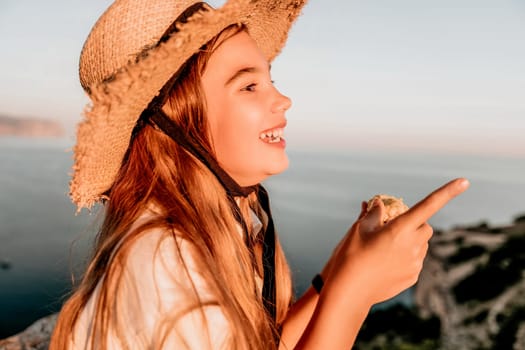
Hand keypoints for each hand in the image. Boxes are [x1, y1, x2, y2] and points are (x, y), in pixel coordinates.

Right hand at [325, 178, 469, 304]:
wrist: (349, 292)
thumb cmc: (351, 256)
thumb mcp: (358, 229)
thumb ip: (373, 213)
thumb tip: (379, 203)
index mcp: (400, 229)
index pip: (428, 205)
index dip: (447, 192)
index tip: (464, 181)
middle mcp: (412, 246)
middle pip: (426, 227)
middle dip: (415, 223)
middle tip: (393, 227)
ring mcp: (414, 264)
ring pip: (421, 245)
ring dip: (410, 241)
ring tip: (384, 249)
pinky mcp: (412, 277)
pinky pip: (415, 261)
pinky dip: (405, 257)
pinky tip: (385, 263)